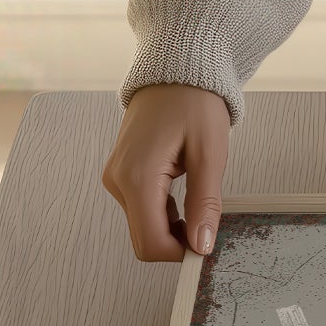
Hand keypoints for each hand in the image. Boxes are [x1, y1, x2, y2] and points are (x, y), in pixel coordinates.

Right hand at [102, 84, 230, 261]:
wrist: (175, 71)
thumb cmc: (194, 104)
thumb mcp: (209, 156)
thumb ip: (204, 205)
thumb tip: (201, 246)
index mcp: (137, 177)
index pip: (152, 244)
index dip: (181, 254)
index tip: (206, 245)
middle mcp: (118, 181)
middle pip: (145, 240)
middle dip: (176, 242)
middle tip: (206, 222)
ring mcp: (115, 178)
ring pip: (144, 228)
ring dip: (172, 227)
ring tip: (196, 199)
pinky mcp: (120, 175)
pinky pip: (142, 211)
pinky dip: (165, 214)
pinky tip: (183, 194)